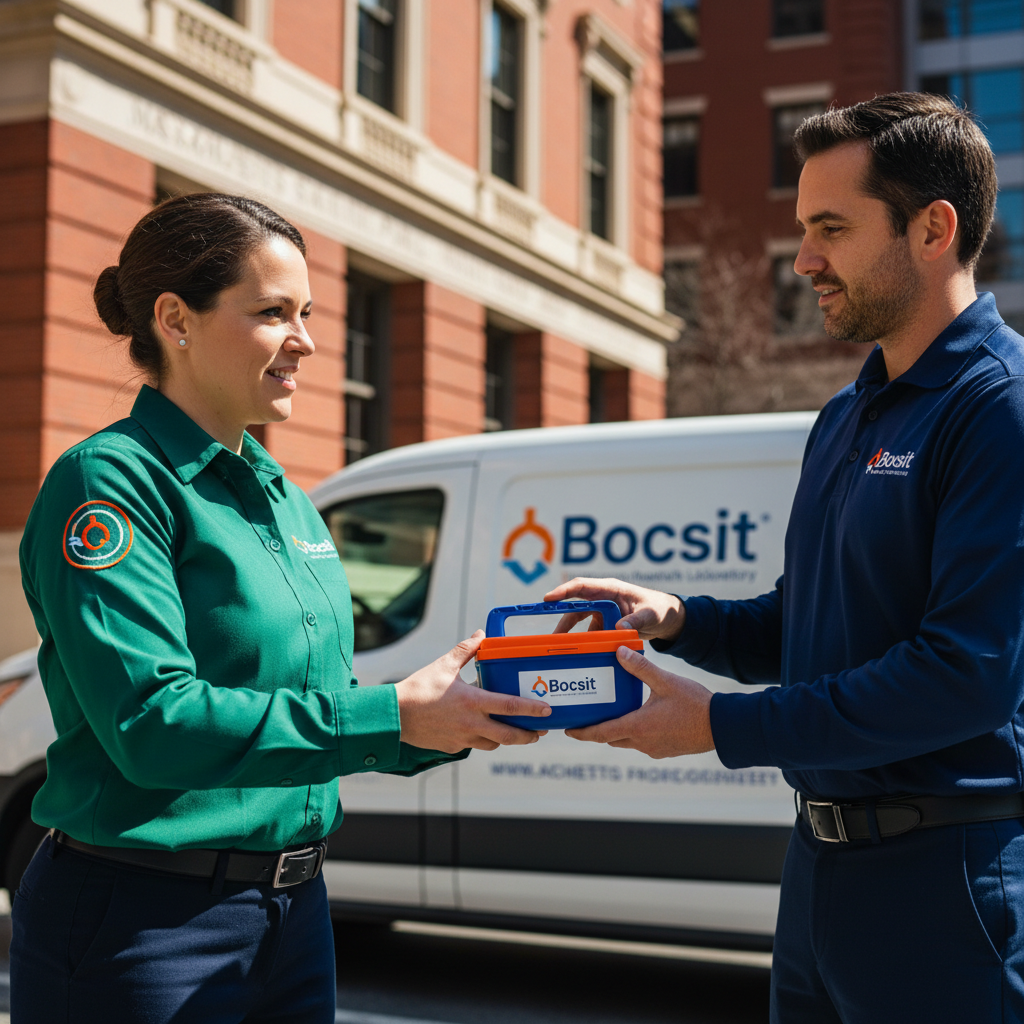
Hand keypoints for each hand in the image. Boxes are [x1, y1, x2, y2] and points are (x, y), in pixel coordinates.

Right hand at [395, 631, 550, 752]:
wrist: (394, 715)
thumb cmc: (419, 688)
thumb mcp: (444, 665)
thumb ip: (466, 649)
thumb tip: (481, 633)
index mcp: (473, 702)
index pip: (510, 707)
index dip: (532, 709)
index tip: (547, 710)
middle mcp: (472, 724)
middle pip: (509, 735)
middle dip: (528, 735)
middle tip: (540, 731)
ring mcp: (462, 739)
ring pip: (493, 744)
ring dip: (506, 739)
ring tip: (514, 732)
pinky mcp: (452, 747)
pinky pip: (473, 745)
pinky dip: (482, 739)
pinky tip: (482, 731)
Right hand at [544, 578, 685, 642]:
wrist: (668, 619)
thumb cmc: (659, 609)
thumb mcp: (649, 614)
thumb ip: (635, 620)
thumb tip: (619, 628)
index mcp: (610, 589)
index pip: (581, 587)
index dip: (563, 591)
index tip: (548, 599)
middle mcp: (603, 599)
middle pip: (576, 607)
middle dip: (562, 619)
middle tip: (551, 634)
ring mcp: (603, 612)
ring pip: (581, 622)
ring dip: (572, 633)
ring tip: (561, 647)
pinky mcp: (606, 624)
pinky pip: (592, 632)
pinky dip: (586, 641)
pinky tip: (581, 653)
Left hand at [565, 646, 713, 757]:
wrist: (722, 727)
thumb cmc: (695, 705)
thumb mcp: (665, 681)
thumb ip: (640, 667)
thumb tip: (619, 650)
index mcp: (637, 726)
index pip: (601, 733)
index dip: (583, 732)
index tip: (568, 730)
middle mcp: (642, 742)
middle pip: (611, 739)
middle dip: (597, 730)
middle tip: (585, 718)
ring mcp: (654, 749)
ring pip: (627, 741)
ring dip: (617, 731)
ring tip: (610, 715)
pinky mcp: (665, 750)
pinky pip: (642, 743)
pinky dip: (634, 733)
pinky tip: (639, 718)